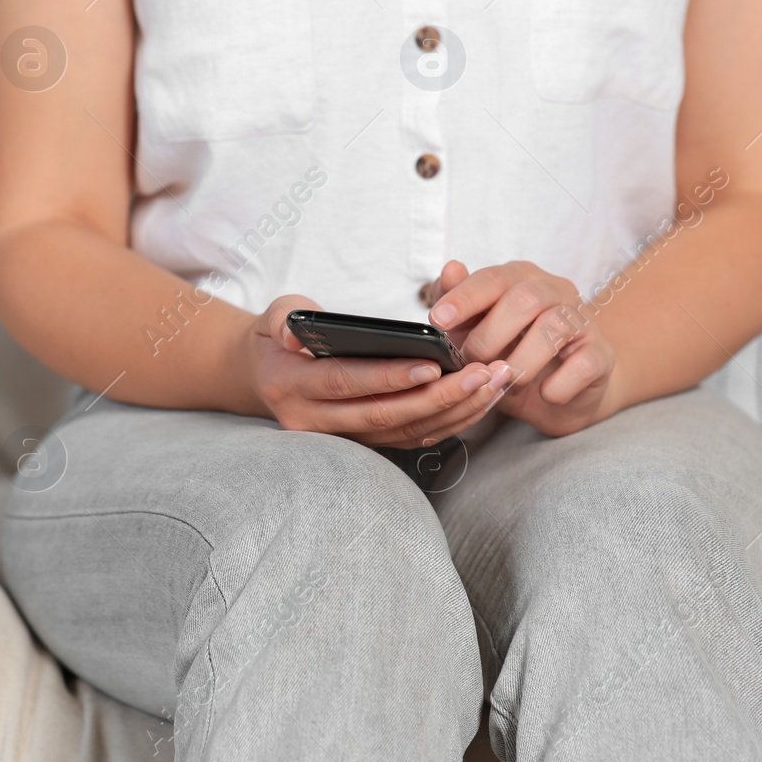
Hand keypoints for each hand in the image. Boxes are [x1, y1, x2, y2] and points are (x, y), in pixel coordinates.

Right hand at [240, 295, 510, 447]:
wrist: (265, 376)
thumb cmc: (278, 338)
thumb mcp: (272, 317)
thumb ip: (283, 319)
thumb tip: (296, 332)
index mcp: (291, 389)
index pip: (346, 384)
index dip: (389, 377)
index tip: (433, 363)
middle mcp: (314, 423)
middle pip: (385, 416)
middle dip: (440, 397)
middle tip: (484, 373)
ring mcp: (341, 440)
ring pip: (405, 432)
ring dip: (456, 411)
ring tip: (496, 382)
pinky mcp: (365, 445)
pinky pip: (413, 438)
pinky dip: (451, 422)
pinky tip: (483, 400)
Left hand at [427, 261, 618, 436]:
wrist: (559, 392)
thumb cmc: (511, 353)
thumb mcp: (476, 330)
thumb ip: (459, 301)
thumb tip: (450, 269)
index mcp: (521, 278)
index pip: (493, 278)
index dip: (464, 298)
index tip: (438, 319)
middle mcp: (555, 291)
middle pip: (523, 298)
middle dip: (489, 335)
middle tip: (472, 363)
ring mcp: (582, 321)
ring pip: (554, 327)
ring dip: (522, 361)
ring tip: (506, 381)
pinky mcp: (600, 355)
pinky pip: (582, 364)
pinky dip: (557, 385)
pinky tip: (543, 393)